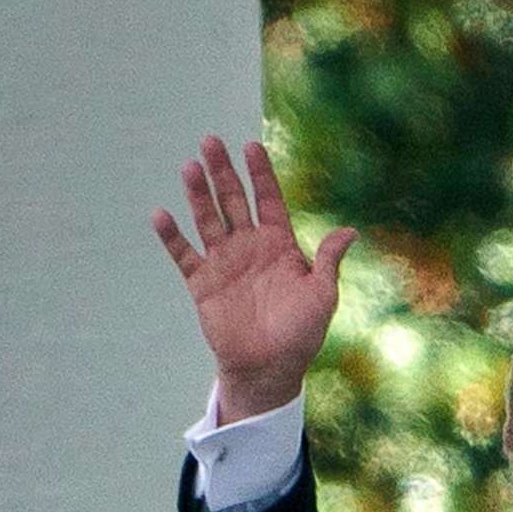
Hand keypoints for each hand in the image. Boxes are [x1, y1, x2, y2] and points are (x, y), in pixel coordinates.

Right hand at [151, 136, 355, 422]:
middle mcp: (249, 246)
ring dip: (198, 194)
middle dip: (222, 172)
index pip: (268, 199)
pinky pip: (184, 255)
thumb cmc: (301, 334)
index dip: (260, 173)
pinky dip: (172, 237)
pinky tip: (161, 215)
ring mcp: (224, 262)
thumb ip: (329, 261)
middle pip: (233, 200)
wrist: (269, 369)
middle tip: (211, 142)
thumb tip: (351, 231)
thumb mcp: (322, 295)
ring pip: (208, 220)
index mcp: (279, 244)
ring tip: (190, 168)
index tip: (251, 146)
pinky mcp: (203, 283)